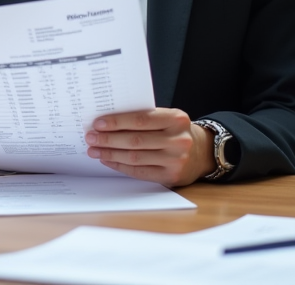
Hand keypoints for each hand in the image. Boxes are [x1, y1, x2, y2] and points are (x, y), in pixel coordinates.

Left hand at [84, 108, 215, 186]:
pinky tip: (108, 160)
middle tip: (91, 137)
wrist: (203, 152)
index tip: (98, 123)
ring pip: (135, 157)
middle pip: (135, 140)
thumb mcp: (168, 118)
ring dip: (110, 153)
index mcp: (176, 119)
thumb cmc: (176, 131)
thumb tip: (108, 122)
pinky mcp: (171, 176)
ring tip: (95, 150)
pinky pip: (139, 171)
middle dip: (109, 139)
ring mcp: (176, 160)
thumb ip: (145, 118)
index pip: (141, 119)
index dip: (117, 122)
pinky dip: (120, 166)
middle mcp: (178, 140)